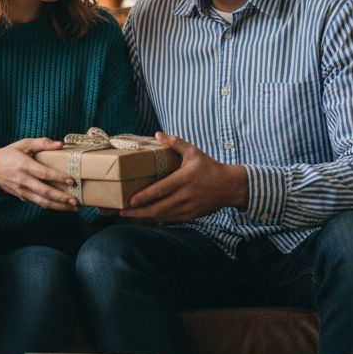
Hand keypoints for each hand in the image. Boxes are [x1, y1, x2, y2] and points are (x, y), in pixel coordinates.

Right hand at [0, 138, 78, 211]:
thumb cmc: (9, 154)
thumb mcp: (23, 144)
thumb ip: (42, 143)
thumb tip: (60, 144)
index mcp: (24, 165)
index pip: (44, 173)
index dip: (58, 177)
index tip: (72, 180)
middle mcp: (23, 180)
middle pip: (44, 192)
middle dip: (61, 198)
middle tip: (75, 201)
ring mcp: (22, 190)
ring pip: (42, 202)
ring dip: (58, 206)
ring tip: (73, 207)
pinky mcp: (21, 196)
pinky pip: (37, 203)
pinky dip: (50, 206)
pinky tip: (61, 207)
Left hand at [120, 132, 247, 222]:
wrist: (230, 186)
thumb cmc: (209, 167)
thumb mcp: (193, 152)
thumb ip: (175, 143)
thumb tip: (157, 134)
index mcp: (184, 179)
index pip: (160, 190)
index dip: (144, 197)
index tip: (130, 200)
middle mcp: (185, 195)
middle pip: (158, 207)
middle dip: (138, 212)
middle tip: (122, 211)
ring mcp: (189, 207)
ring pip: (163, 216)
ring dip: (145, 217)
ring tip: (130, 215)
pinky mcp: (191, 215)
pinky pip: (171, 219)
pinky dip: (158, 218)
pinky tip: (147, 217)